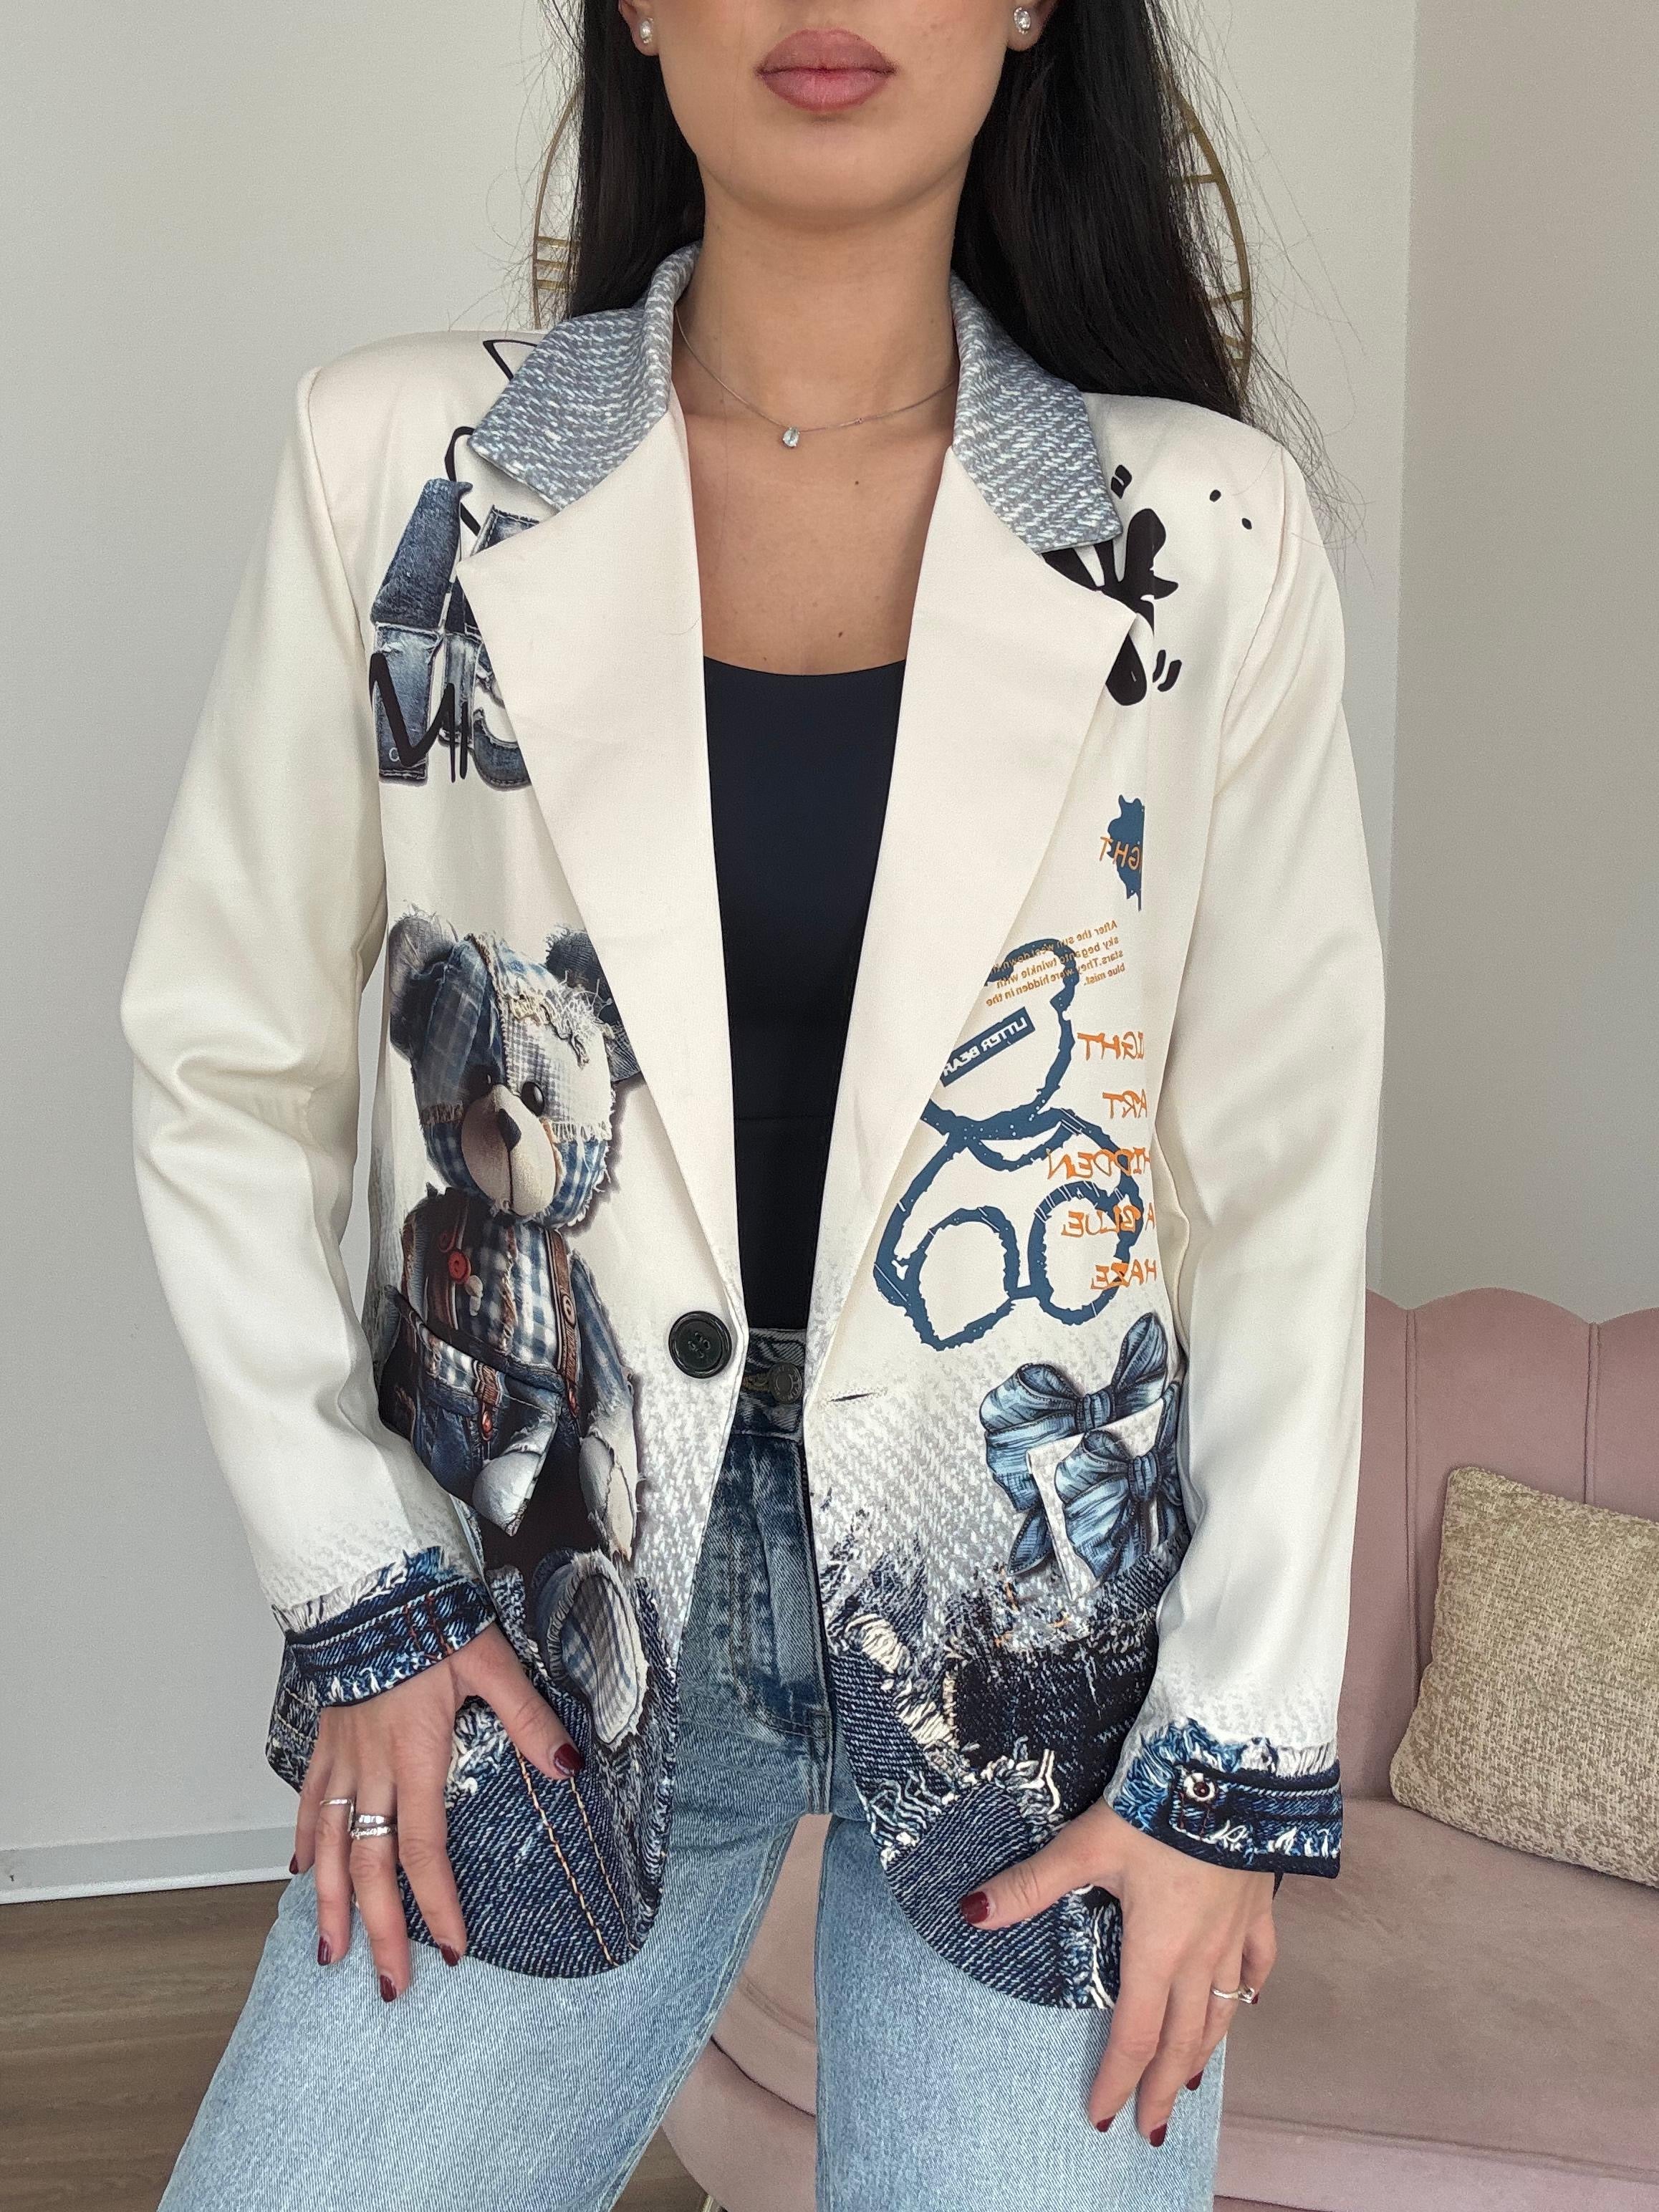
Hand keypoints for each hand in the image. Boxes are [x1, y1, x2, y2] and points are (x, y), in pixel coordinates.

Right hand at [293, 1624, 579, 1997]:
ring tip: (333, 1953)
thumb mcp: (491, 1663)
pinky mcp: (325, 1739)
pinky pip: (310, 1801)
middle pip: (371, 1867)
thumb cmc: (429, 1620)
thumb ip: (528, 1718)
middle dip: (380, 1930)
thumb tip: (568, 1766)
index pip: (424, 1849)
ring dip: (332, 1904)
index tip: (450, 1951)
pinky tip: (304, 1870)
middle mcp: (372, 1769)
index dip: (437, 1904)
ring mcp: (342, 1758)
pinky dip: (307, 1839)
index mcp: (415, 1756)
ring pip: (331, 1847)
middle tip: (390, 1985)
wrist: (366, 1584)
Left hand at [959, 1800, 1275, 2139]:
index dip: (1116, 2080)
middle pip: (1183, 2040)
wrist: (1229, 1768)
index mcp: (1158, 1950)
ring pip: (1225, 2011)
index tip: (1101, 2118)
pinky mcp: (1258, 1905)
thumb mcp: (1085, 1845)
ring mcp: (1236, 1932)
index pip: (1135, 2035)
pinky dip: (1249, 1990)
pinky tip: (1244, 2000)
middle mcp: (1202, 1954)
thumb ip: (1029, 1884)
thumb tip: (972, 1912)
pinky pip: (1258, 1962)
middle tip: (1151, 2127)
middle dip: (1163, 2088)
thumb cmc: (1156, 1806)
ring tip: (1193, 2082)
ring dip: (1205, 2051)